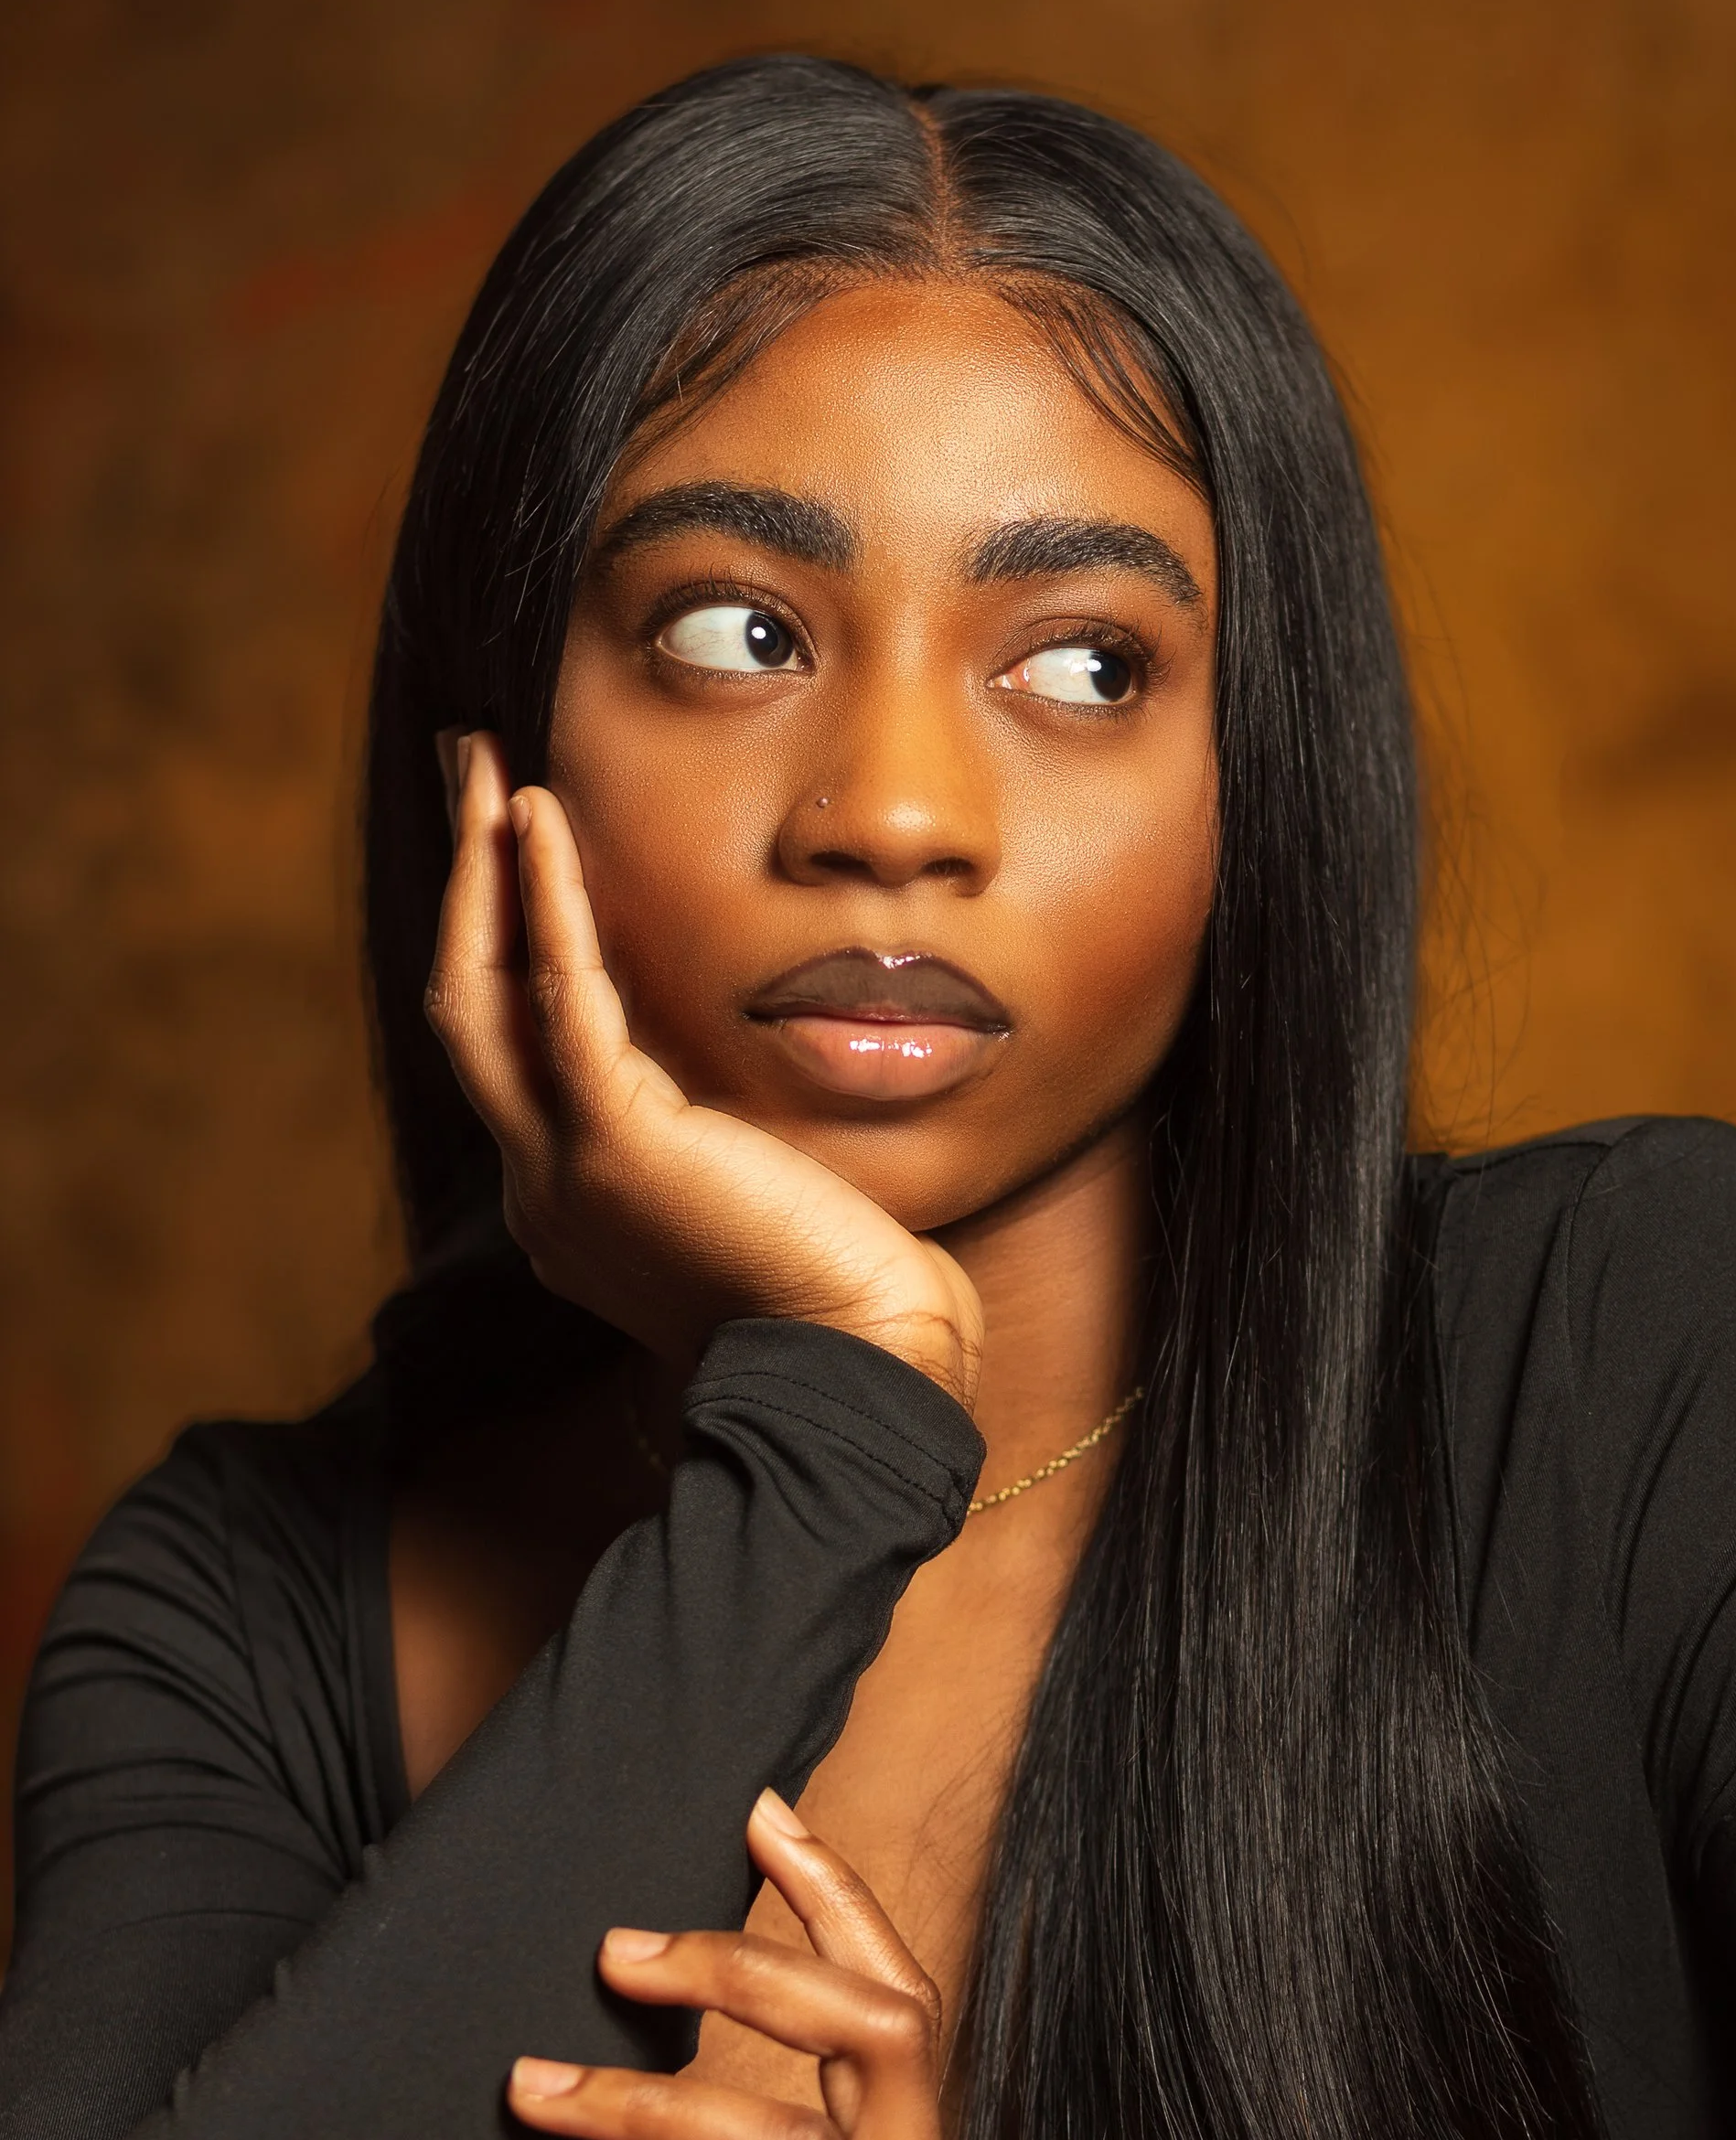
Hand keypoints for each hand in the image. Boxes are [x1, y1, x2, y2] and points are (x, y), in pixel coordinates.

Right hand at [424, 734, 981, 1403]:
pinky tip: (542, 825)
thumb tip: (747, 1071)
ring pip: (483, 998)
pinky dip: (549, 906)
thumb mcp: (760, 1192)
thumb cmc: (848, 1295)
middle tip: (470, 777)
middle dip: (465, 886)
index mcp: (577, 1201)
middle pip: (469, 1009)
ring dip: (483, 874)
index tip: (518, 846)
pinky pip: (561, 1004)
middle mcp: (545, 1189)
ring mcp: (564, 1173)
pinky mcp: (615, 1150)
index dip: (504, 939)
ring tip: (490, 770)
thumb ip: (726, 1130)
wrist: (865, 1370)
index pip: (516, 1047)